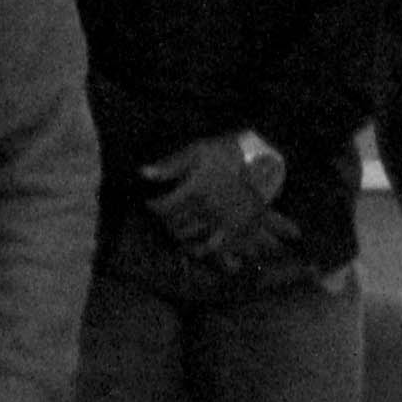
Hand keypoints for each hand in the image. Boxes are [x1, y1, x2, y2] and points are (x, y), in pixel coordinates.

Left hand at [141, 132, 279, 263]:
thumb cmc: (226, 154)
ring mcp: (219, 220)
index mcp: (195, 188)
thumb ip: (170, 165)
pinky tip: (188, 247)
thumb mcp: (198, 151)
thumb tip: (143, 173)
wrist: (258, 164)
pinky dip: (196, 250)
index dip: (152, 206)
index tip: (150, 203)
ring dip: (177, 231)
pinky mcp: (231, 229)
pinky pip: (210, 247)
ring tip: (172, 225)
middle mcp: (205, 207)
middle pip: (173, 222)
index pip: (164, 206)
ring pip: (188, 234)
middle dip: (163, 218)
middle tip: (161, 213)